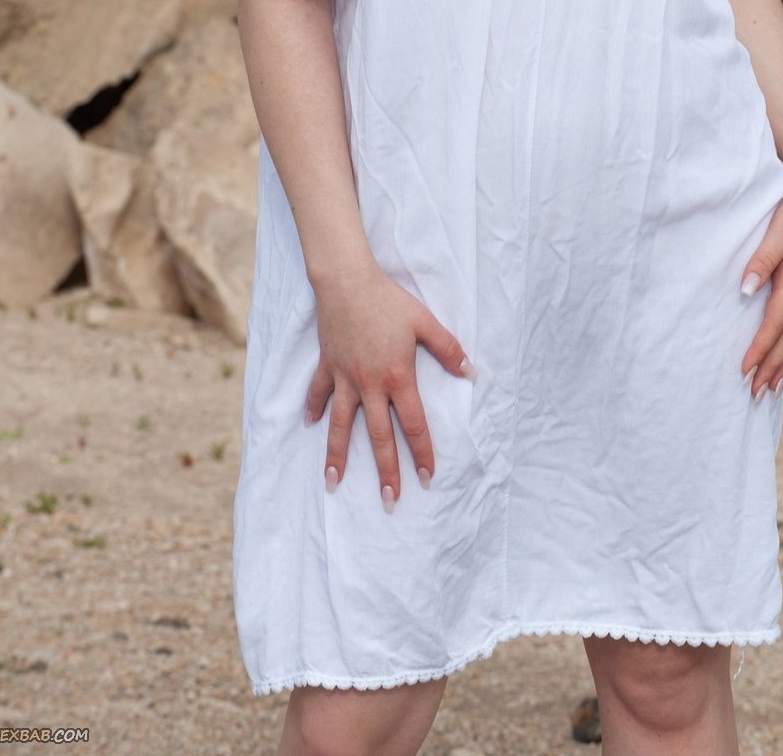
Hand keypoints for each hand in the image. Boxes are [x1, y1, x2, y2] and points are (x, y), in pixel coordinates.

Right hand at [303, 263, 476, 509]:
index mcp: (397, 377)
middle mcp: (369, 385)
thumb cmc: (388, 300)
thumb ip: (448, 349)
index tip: (426, 478)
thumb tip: (471, 372)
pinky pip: (319, 393)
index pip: (413, 425)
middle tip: (389, 501)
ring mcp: (344, 378)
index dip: (422, 453)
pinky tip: (311, 425)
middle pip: (378, 436)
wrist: (346, 281)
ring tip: (333, 484)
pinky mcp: (327, 366)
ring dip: (337, 456)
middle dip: (385, 471)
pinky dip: (314, 409)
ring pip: (341, 425)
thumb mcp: (424, 321)